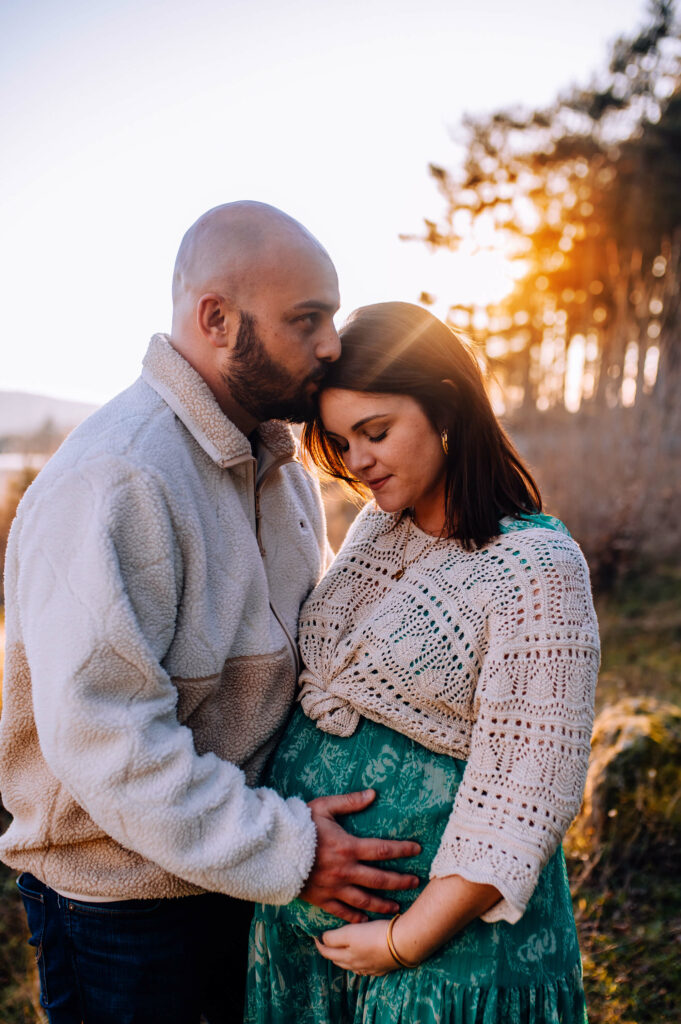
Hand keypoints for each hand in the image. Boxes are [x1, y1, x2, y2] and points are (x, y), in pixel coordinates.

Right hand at [300, 789, 420, 922]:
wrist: (273, 851)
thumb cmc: (299, 825)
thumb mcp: (324, 807)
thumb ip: (349, 801)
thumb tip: (373, 794)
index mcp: (347, 847)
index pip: (382, 849)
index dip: (402, 849)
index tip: (417, 849)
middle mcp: (345, 871)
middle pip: (379, 879)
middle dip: (400, 881)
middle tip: (416, 882)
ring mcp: (334, 888)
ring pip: (365, 900)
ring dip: (383, 903)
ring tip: (397, 907)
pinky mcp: (322, 899)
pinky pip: (343, 912)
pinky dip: (356, 917)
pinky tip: (367, 920)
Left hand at [314, 919, 396, 975]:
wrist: (404, 943)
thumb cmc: (375, 935)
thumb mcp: (350, 933)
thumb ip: (333, 938)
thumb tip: (323, 939)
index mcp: (346, 956)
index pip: (326, 951)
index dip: (319, 943)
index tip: (315, 935)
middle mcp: (356, 965)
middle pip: (338, 960)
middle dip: (330, 951)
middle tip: (326, 941)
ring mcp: (371, 968)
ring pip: (352, 965)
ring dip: (344, 958)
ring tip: (341, 950)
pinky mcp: (383, 967)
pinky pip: (366, 967)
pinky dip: (359, 963)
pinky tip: (362, 959)